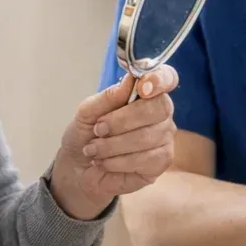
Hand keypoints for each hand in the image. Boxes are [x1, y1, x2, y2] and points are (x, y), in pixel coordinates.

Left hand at [48, 68, 177, 219]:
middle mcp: (160, 113)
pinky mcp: (161, 163)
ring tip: (93, 149)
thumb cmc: (86, 134)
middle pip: (159, 107)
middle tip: (98, 129)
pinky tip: (104, 162)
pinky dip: (118, 161)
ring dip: (112, 145)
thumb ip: (108, 97)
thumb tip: (130, 80)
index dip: (159, 80)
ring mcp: (164, 138)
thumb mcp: (87, 112)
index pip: (167, 78)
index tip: (142, 87)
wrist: (78, 167)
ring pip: (148, 137)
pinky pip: (147, 160)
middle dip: (122, 120)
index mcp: (145, 93)